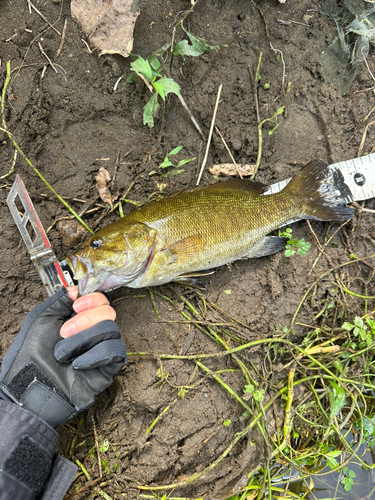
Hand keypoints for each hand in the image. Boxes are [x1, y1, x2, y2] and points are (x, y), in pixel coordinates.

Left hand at [0, 287, 126, 427]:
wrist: (28, 388)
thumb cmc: (30, 356)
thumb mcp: (41, 319)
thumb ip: (60, 301)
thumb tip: (77, 289)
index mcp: (79, 319)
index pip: (101, 301)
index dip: (93, 299)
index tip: (76, 306)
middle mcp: (92, 332)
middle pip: (109, 313)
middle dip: (87, 319)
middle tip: (64, 332)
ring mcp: (101, 350)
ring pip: (112, 330)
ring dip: (85, 339)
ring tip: (64, 352)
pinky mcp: (107, 368)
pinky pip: (116, 351)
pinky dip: (97, 354)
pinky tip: (78, 362)